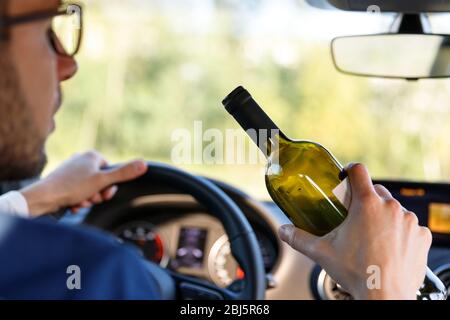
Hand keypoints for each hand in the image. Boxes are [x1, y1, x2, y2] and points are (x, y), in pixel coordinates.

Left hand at [20, 151, 147, 216]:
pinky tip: (72, 205)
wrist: (44, 197)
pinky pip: (78, 192)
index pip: (111, 171)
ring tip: (79, 202)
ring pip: (89, 189)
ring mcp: (71, 170)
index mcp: (91, 156)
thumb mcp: (103, 181)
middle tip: (90, 199)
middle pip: (100, 181)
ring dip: (87, 199)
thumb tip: (144, 163)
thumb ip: (124, 173)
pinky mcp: (63, 181)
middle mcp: (81, 160)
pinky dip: (78, 200)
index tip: (103, 193)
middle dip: (97, 195)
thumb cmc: (72, 187)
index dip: (109, 186)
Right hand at [278, 163, 431, 299]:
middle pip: (376, 191)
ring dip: (383, 216)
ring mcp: (408, 221)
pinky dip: (400, 232)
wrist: (385, 296)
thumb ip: (298, 238)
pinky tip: (389, 246)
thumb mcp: (321, 252)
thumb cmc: (357, 273)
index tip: (345, 177)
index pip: (359, 171)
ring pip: (393, 208)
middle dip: (364, 199)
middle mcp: (390, 208)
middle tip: (354, 216)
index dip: (350, 170)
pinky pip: (409, 226)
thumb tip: (284, 231)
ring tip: (372, 235)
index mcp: (366, 205)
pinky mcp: (421, 236)